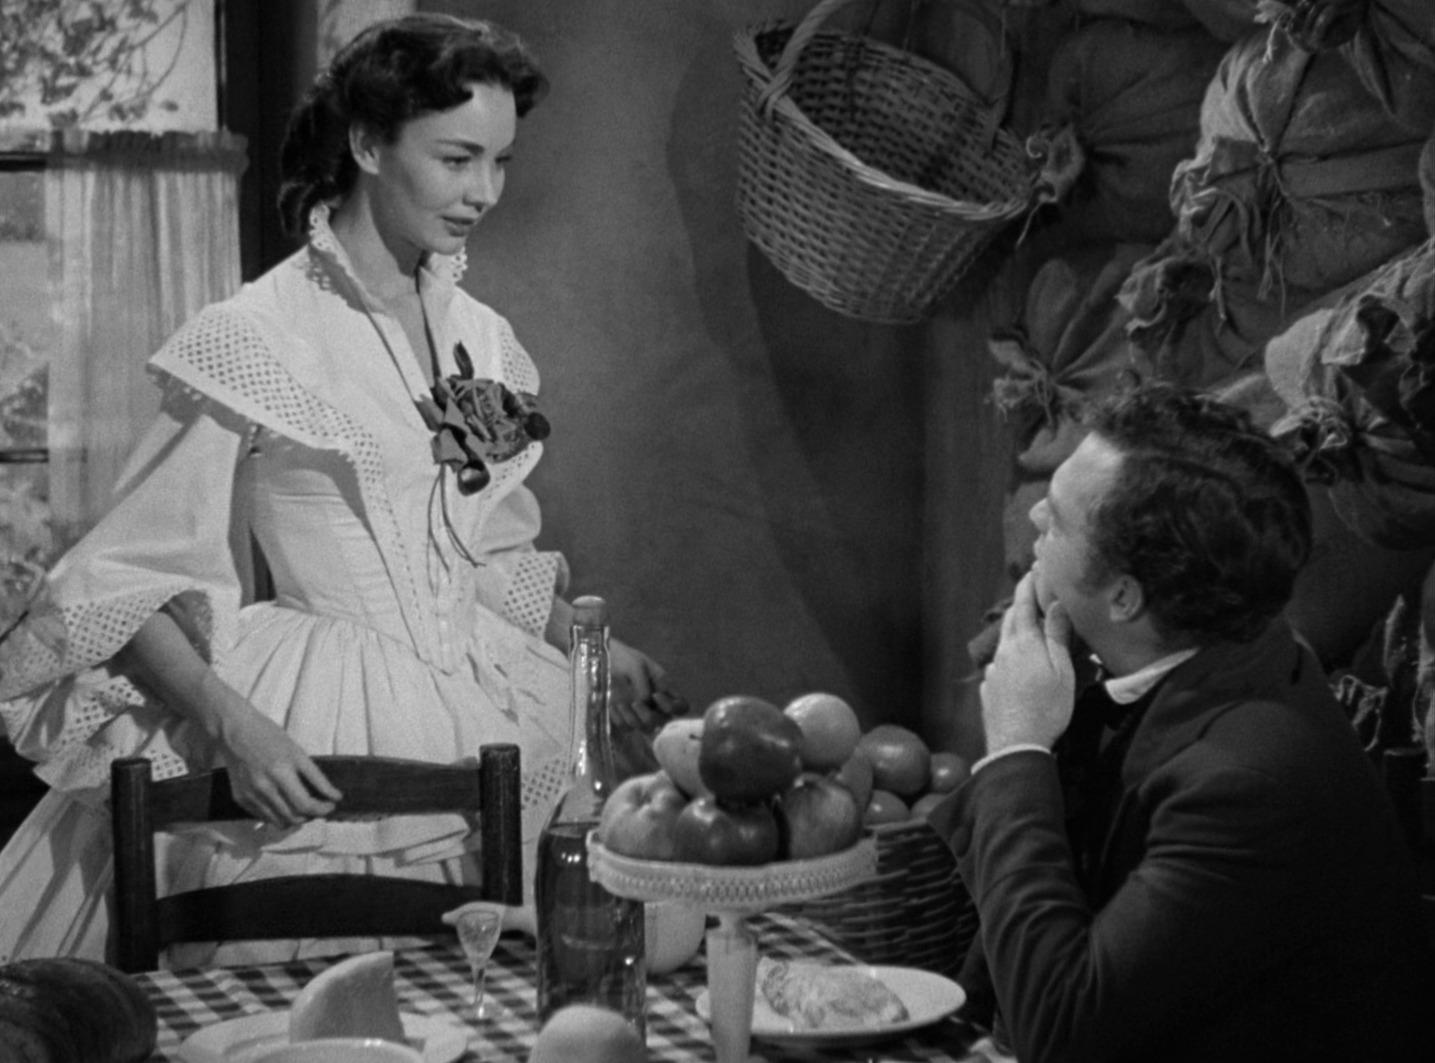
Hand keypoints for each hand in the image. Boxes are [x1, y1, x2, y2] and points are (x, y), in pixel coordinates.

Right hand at [207, 685, 341, 826]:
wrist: (234, 731)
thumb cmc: (269, 736)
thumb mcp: (297, 751)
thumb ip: (314, 775)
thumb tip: (332, 795)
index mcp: (282, 771)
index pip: (306, 804)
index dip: (324, 809)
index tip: (332, 804)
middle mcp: (265, 786)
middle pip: (295, 816)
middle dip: (313, 815)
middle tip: (320, 807)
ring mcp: (251, 794)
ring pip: (281, 821)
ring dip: (297, 819)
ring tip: (305, 809)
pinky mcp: (241, 798)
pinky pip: (265, 817)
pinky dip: (279, 816)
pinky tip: (286, 806)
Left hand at [608, 638, 686, 730]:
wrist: (601, 659)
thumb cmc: (623, 658)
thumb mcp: (636, 665)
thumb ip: (643, 684)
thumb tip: (644, 702)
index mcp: (663, 689)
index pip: (681, 707)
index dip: (674, 707)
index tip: (656, 695)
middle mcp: (655, 704)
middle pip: (662, 722)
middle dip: (648, 716)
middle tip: (635, 703)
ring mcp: (639, 712)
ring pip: (644, 728)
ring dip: (632, 718)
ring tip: (620, 703)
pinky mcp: (623, 717)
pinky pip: (626, 727)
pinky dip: (619, 718)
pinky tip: (612, 705)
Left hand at [979, 570, 1075, 754]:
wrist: (1016, 746)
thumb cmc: (1047, 708)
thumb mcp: (1061, 671)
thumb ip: (1056, 636)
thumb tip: (1055, 604)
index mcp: (1023, 644)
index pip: (1023, 605)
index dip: (1028, 585)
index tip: (1034, 570)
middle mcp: (1003, 652)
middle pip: (1011, 621)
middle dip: (1022, 605)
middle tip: (1034, 595)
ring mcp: (993, 671)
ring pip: (1005, 643)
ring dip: (1016, 632)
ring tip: (1031, 630)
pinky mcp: (989, 688)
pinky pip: (1000, 665)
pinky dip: (1011, 657)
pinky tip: (1020, 667)